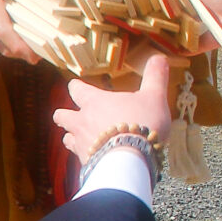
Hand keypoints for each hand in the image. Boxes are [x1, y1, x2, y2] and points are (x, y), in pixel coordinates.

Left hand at [55, 46, 180, 159]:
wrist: (132, 159)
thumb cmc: (142, 123)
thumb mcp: (154, 97)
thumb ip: (155, 77)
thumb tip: (159, 57)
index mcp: (94, 102)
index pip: (76, 89)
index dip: (76, 87)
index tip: (75, 85)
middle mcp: (82, 121)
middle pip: (62, 116)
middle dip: (64, 115)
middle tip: (68, 115)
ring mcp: (81, 143)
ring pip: (67, 138)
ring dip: (72, 138)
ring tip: (82, 139)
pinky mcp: (86, 163)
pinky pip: (80, 158)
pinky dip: (85, 157)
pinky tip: (96, 158)